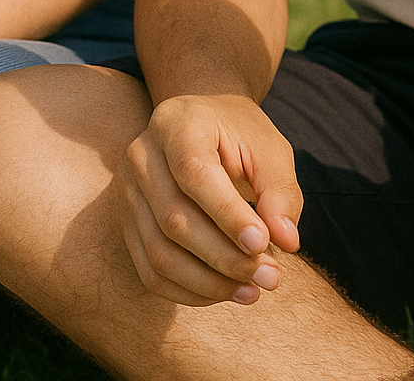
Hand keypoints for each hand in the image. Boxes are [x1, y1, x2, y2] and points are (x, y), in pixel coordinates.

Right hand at [114, 93, 301, 305]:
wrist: (201, 125)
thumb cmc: (239, 137)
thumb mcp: (269, 149)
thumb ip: (280, 191)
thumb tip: (287, 241)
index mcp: (177, 123)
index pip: (194, 173)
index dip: (227, 214)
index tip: (263, 244)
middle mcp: (142, 155)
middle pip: (174, 219)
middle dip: (225, 257)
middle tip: (270, 277)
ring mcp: (128, 191)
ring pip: (160, 253)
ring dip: (209, 283)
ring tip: (253, 290)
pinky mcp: (126, 223)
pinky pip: (150, 272)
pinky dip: (189, 291)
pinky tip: (225, 291)